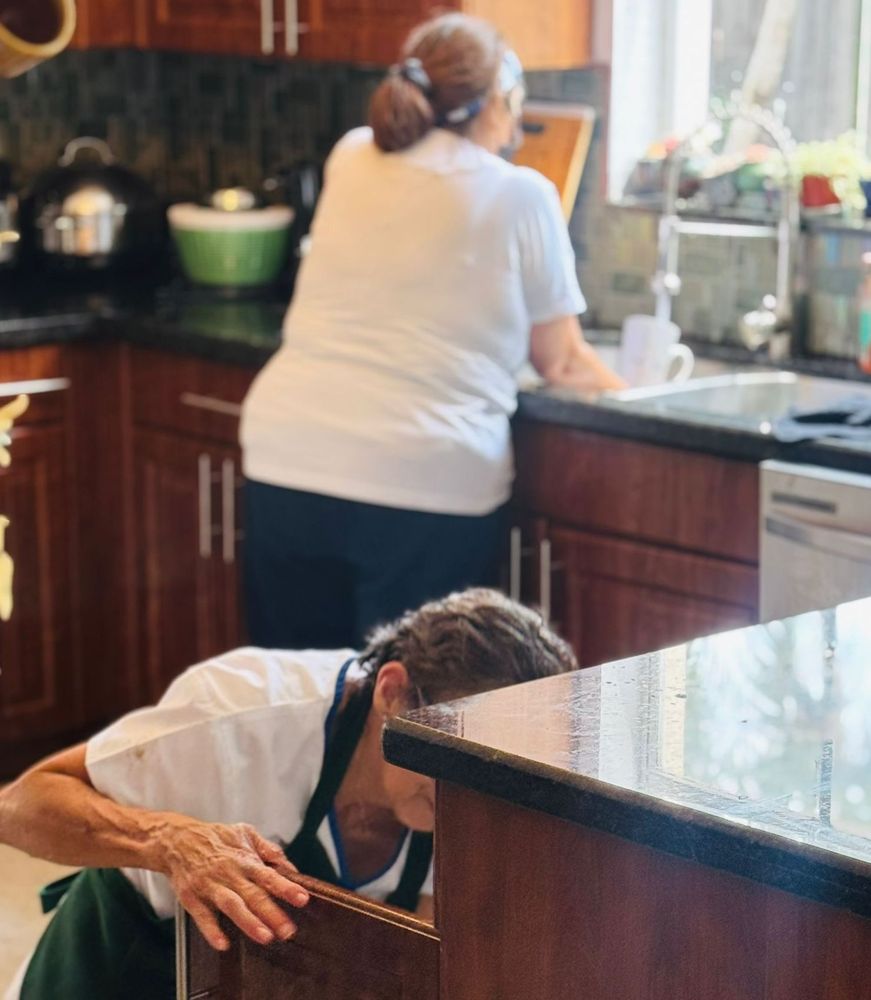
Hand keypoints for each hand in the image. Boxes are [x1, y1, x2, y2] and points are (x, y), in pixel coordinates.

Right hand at [159, 819, 309, 950]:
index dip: (286, 887)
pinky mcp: (191, 898)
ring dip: (248, 922)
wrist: (177, 840)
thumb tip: (291, 868)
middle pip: (253, 895)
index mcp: (244, 859)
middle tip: (288, 931)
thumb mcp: (246, 834)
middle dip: (272, 913)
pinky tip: (223, 944)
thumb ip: (269, 850)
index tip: (303, 899)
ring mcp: (210, 886)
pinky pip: (202, 916)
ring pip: (231, 905)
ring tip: (266, 938)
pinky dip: (211, 931)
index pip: (269, 875)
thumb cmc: (216, 838)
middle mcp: (229, 873)